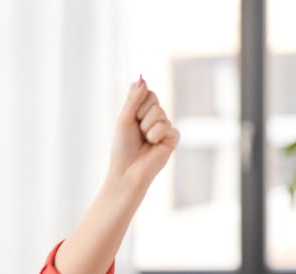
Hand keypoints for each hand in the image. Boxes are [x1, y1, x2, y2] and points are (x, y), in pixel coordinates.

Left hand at [108, 78, 180, 192]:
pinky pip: (167, 126)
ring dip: (146, 127)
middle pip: (154, 100)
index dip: (137, 103)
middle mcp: (156, 117)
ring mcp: (166, 127)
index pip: (147, 92)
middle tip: (136, 132)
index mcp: (143, 112)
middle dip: (141, 115)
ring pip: (159, 113)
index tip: (130, 118)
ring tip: (143, 140)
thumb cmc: (122, 148)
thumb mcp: (124, 120)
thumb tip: (142, 78)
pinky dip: (155, 135)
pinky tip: (153, 145)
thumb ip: (133, 99)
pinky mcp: (173, 138)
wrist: (127, 171)